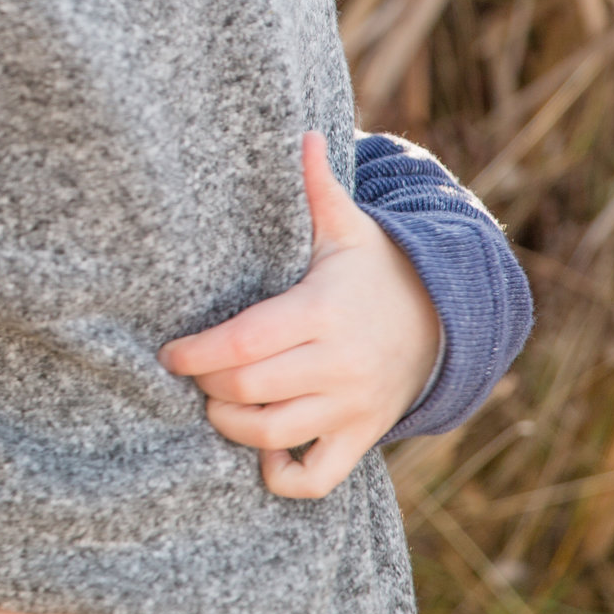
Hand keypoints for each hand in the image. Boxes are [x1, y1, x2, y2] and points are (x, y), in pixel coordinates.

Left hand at [159, 132, 438, 498]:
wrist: (445, 320)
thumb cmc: (374, 270)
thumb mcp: (348, 229)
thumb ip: (318, 189)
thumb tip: (304, 134)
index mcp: (324, 312)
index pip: (246, 343)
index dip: (198, 353)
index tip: (169, 352)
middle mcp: (339, 365)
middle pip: (248, 390)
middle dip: (206, 386)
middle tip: (191, 373)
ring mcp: (353, 407)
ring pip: (272, 435)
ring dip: (230, 425)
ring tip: (216, 401)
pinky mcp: (363, 437)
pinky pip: (316, 478)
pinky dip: (280, 475)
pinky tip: (260, 450)